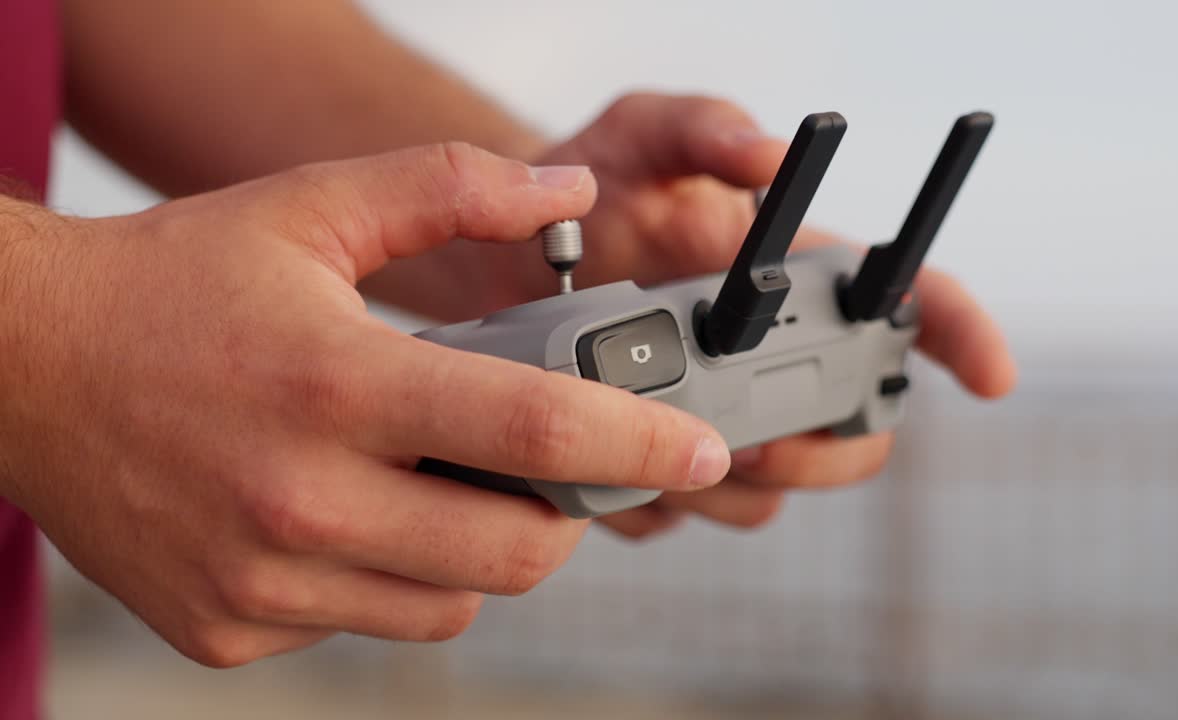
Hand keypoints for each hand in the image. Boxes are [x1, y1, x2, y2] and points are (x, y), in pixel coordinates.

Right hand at [0, 143, 731, 665]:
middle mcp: (299, 499)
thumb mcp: (312, 208)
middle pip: (516, 554)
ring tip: (431, 480)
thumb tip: (573, 195)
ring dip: (479, 552)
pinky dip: (389, 580)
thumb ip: (452, 187)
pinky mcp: (227, 631)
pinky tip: (346, 515)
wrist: (24, 363)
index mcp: (335, 384)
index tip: (704, 452)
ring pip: (454, 605)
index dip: (639, 446)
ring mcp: (259, 582)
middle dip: (566, 515)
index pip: (533, 433)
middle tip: (546, 465)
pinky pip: (366, 624)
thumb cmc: (175, 282)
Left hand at [540, 94, 1016, 536]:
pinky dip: (655, 500)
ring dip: (727, 482)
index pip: (906, 303)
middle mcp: (773, 357)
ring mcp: (723, 418)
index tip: (990, 375)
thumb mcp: (641, 135)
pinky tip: (610, 453)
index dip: (961, 336)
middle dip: (820, 452)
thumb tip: (764, 152)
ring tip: (658, 438)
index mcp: (793, 278)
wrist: (499, 257)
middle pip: (858, 434)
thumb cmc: (591, 187)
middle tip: (756, 440)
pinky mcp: (666, 465)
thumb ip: (704, 127)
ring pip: (771, 492)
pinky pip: (686, 514)